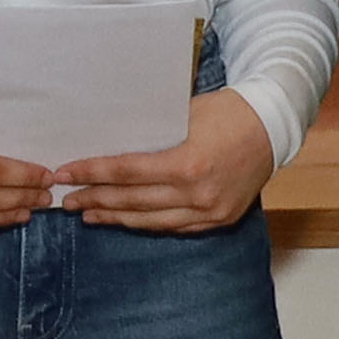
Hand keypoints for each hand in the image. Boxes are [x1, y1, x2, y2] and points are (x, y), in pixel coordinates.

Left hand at [58, 90, 279, 232]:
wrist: (274, 125)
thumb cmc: (228, 111)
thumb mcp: (184, 114)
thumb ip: (149, 134)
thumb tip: (106, 144)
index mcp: (187, 164)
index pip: (125, 172)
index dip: (91, 174)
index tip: (64, 174)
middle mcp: (197, 194)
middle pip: (132, 201)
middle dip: (94, 199)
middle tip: (66, 200)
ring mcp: (210, 211)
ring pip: (151, 221)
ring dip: (116, 218)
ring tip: (89, 215)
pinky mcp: (220, 219)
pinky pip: (174, 227)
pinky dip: (147, 223)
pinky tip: (127, 220)